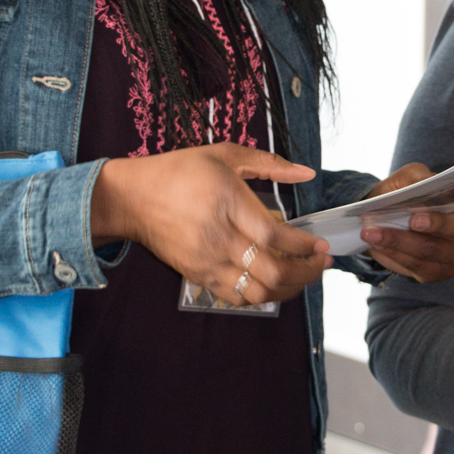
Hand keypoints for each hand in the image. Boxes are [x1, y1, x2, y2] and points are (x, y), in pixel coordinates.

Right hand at [91, 144, 331, 305]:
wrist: (132, 198)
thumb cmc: (179, 172)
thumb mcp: (223, 154)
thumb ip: (268, 163)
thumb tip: (306, 173)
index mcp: (227, 204)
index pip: (274, 237)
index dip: (303, 247)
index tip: (321, 245)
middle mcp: (219, 238)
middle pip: (271, 271)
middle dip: (305, 273)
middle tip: (321, 264)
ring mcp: (207, 262)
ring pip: (257, 292)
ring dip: (287, 289)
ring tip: (302, 276)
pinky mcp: (198, 276)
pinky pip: (236, 298)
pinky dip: (261, 295)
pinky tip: (272, 282)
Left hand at [359, 163, 453, 283]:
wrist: (381, 220)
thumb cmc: (403, 196)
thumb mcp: (408, 178)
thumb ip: (418, 178)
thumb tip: (425, 183)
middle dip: (435, 224)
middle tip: (413, 219)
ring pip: (429, 251)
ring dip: (399, 242)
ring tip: (372, 232)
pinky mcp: (437, 273)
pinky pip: (415, 266)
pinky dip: (394, 254)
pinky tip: (377, 246)